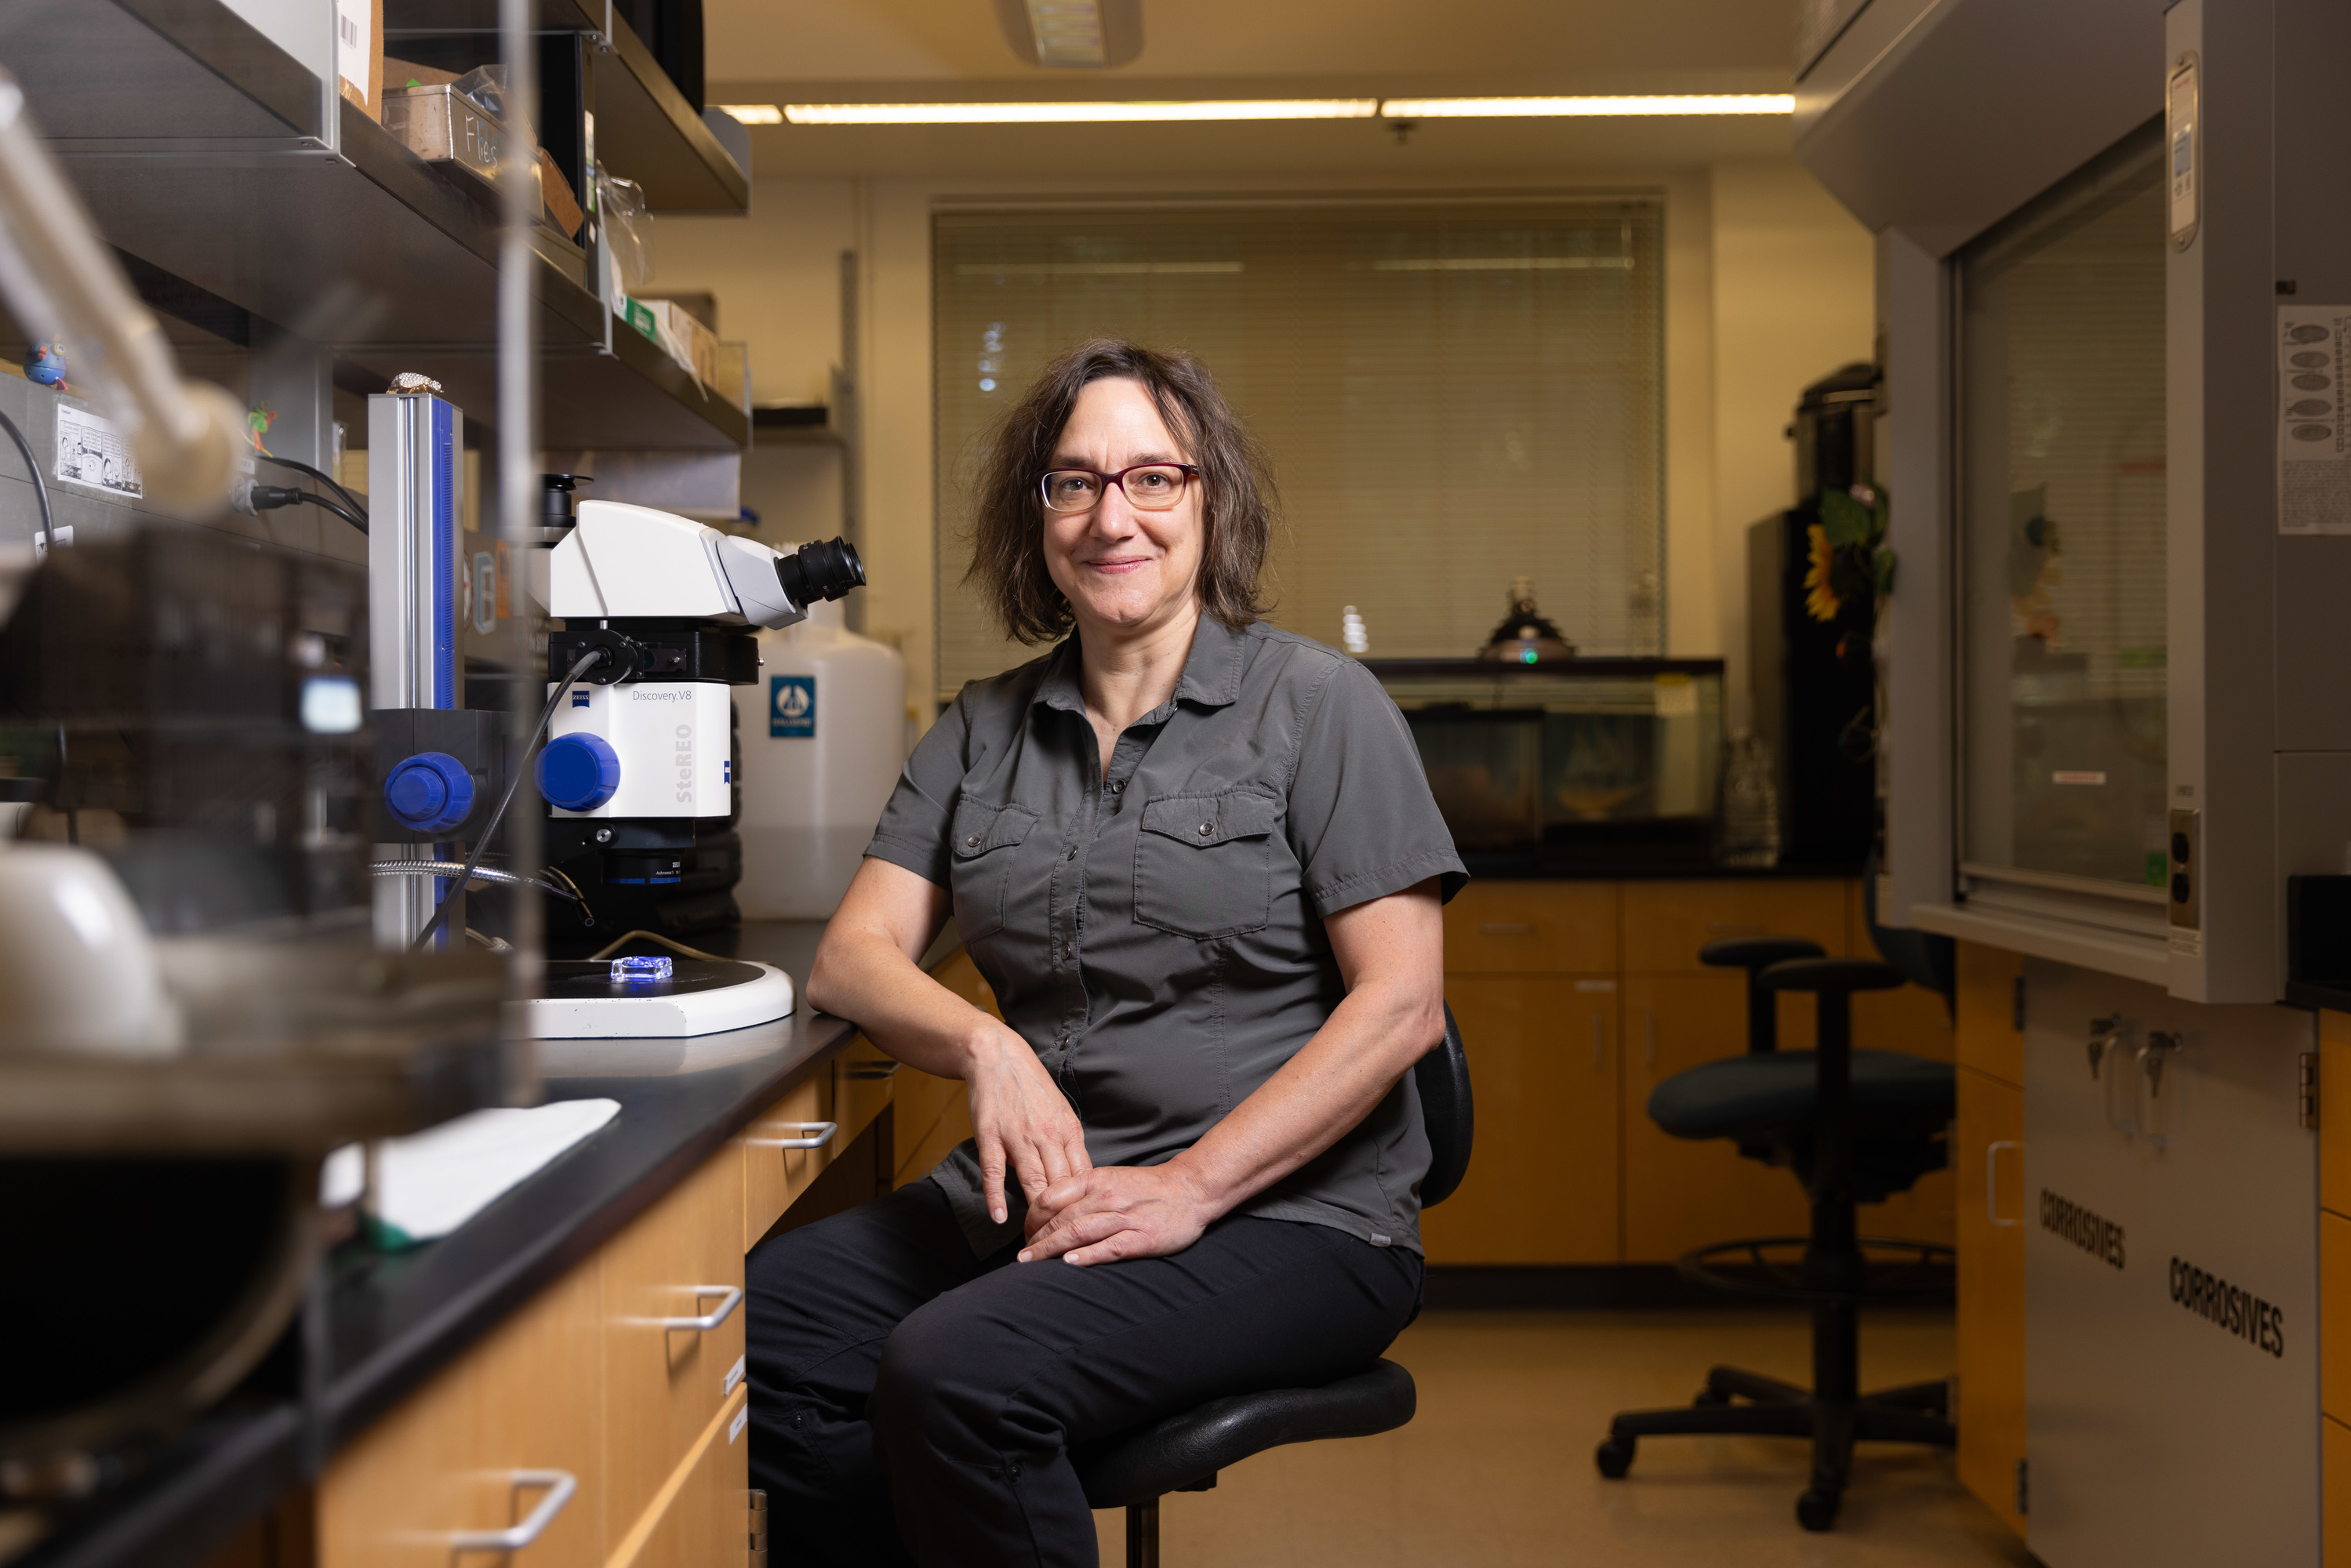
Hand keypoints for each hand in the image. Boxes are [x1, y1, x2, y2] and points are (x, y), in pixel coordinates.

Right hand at [964, 1020, 1090, 1225]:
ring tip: (1034, 1241)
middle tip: (1060, 1247)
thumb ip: (1069, 1146)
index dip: (1084, 1207)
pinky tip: (999, 1217)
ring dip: (1035, 1215)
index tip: (1084, 1230)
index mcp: (1069, 1131)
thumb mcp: (1061, 1113)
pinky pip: (995, 1171)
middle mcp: (1047, 1135)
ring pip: (1033, 1181)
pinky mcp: (991, 1136)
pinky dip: (996, 1196)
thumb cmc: (1031, 1088)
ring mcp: (1018, 1136)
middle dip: (1062, 1219)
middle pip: (1061, 1186)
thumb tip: (1082, 1181)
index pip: (1083, 1178)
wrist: (998, 1057)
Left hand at [1018, 1161, 1217, 1266]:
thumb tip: (1050, 1209)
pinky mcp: (1141, 1237)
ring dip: (1051, 1248)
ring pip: (1079, 1232)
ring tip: (1031, 1263)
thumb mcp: (1111, 1179)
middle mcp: (1106, 1197)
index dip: (1032, 1217)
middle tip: (1022, 1257)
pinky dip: (1088, 1255)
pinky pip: (1110, 1247)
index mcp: (1096, 1181)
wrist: (1191, 1188)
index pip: (1052, 1196)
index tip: (1024, 1233)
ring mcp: (1124, 1218)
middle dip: (1036, 1239)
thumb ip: (1082, 1191)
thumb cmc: (1148, 1187)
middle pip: (1061, 1218)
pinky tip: (1071, 1263)